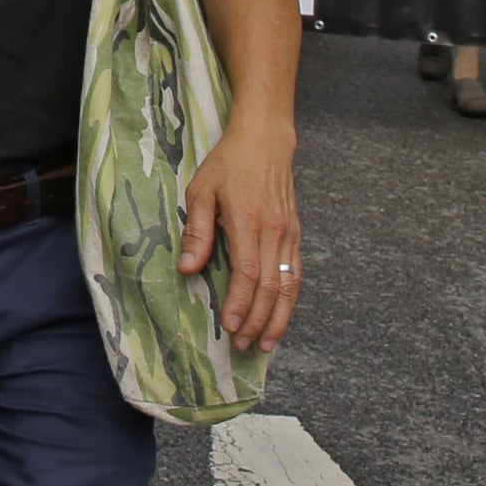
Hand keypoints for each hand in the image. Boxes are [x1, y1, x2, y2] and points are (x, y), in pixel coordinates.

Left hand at [180, 123, 299, 350]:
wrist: (266, 140)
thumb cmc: (229, 164)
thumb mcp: (202, 190)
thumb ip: (197, 231)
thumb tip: (188, 269)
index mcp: (249, 223)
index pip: (248, 273)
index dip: (239, 303)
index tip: (230, 326)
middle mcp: (274, 233)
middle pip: (271, 288)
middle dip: (256, 320)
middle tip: (242, 344)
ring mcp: (289, 235)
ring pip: (289, 287)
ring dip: (278, 318)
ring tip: (266, 344)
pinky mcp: (295, 235)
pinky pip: (296, 275)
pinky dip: (290, 301)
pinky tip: (281, 317)